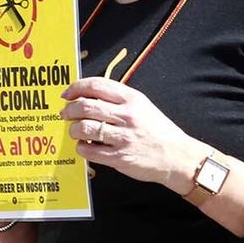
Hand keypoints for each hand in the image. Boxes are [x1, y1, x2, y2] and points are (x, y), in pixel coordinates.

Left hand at [61, 77, 205, 192]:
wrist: (177, 156)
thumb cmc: (157, 130)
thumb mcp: (142, 106)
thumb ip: (118, 99)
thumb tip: (86, 96)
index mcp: (131, 99)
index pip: (96, 85)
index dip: (76, 88)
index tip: (67, 94)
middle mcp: (127, 116)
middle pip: (85, 106)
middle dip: (69, 110)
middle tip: (65, 114)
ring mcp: (123, 137)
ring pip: (84, 128)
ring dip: (73, 130)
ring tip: (75, 131)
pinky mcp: (120, 157)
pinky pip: (90, 151)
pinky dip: (81, 148)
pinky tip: (84, 146)